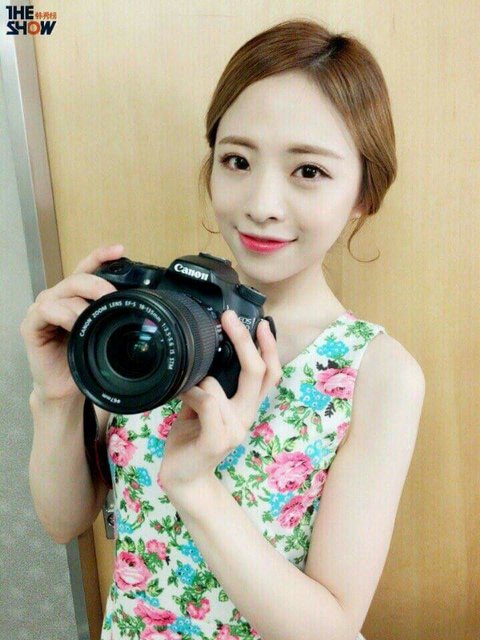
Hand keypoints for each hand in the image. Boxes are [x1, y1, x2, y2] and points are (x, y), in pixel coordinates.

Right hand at [19, 244, 123, 400]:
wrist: (66, 388)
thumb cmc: (85, 360)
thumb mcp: (104, 334)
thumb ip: (114, 316)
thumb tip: (144, 304)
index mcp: (76, 296)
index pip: (87, 268)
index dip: (101, 256)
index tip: (120, 250)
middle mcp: (59, 298)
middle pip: (76, 278)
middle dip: (97, 284)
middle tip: (112, 296)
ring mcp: (43, 310)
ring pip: (62, 291)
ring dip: (81, 304)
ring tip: (93, 318)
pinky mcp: (31, 325)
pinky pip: (45, 310)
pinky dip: (63, 315)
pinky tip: (74, 324)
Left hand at [159, 310, 281, 492]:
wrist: (183, 478)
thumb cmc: (192, 437)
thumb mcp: (204, 405)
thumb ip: (212, 384)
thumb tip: (205, 352)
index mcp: (247, 406)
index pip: (270, 374)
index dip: (270, 348)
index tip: (263, 323)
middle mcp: (246, 417)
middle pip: (257, 372)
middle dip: (244, 340)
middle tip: (229, 317)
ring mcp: (233, 430)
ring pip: (219, 387)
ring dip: (198, 382)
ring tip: (185, 392)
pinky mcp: (216, 440)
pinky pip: (207, 403)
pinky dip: (192, 393)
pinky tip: (182, 395)